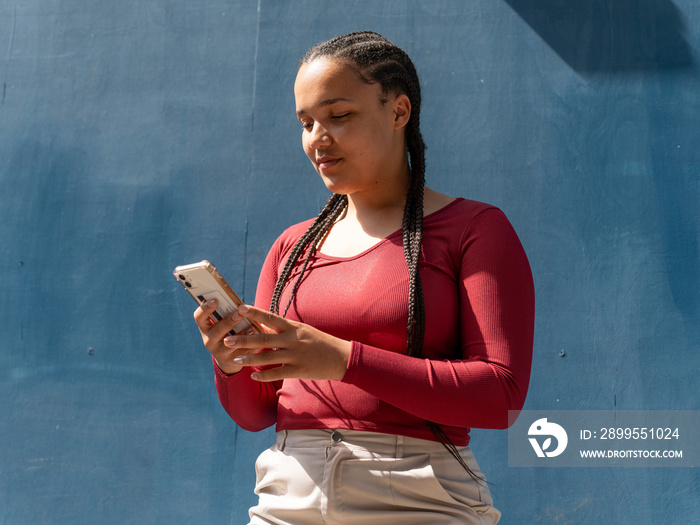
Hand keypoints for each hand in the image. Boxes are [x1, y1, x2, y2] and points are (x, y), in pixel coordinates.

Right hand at [193, 299, 253, 374]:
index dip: (205, 308)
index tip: (215, 300)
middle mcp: (209, 340)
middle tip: (239, 313)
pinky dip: (252, 345)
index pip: (199, 317)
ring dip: (241, 335)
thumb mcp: (223, 320)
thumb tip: (241, 304)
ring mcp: (219, 352)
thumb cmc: (228, 328)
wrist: (229, 352)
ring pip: (230, 345)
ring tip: (252, 328)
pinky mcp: (232, 360)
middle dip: (228, 322)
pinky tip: (259, 339)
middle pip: (216, 331)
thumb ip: (228, 312)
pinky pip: (242, 353)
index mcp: (205, 327)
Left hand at [223, 305, 351, 381]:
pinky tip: (253, 376)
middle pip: (264, 338)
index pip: (270, 318)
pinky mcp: (299, 370)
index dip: (254, 313)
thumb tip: (262, 325)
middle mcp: (293, 340)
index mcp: (293, 327)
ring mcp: (296, 356)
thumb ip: (283, 329)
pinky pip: (277, 373)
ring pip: (268, 357)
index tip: (239, 308)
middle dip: (243, 340)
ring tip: (234, 360)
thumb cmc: (319, 342)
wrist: (341, 357)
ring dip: (249, 359)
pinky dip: (264, 375)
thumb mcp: (302, 331)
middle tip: (227, 340)